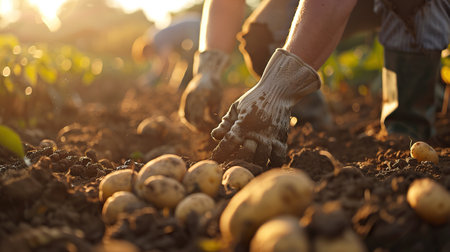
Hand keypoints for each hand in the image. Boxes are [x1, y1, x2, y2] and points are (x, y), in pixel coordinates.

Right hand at [178, 50, 228, 131]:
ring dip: (191, 124)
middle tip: (204, 131)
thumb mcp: (218, 99)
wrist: (206, 73)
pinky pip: (183, 112)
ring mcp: (186, 97)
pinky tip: (195, 123)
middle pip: (191, 117)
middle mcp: (191, 97)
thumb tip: (215, 125)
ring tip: (198, 129)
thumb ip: (215, 112)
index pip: (198, 116)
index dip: (202, 125)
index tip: (207, 130)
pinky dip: (188, 119)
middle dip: (197, 126)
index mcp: (200, 97)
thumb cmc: (215, 87)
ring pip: (185, 115)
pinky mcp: (185, 98)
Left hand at [211, 49, 320, 166]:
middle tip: (231, 165)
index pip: (229, 143)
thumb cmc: (253, 99)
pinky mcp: (281, 138)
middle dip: (237, 161)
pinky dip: (273, 163)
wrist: (278, 90)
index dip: (220, 153)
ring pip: (262, 158)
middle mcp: (257, 131)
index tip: (215, 160)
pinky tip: (266, 165)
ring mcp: (271, 136)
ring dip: (254, 164)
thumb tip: (215, 136)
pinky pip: (279, 157)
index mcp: (243, 123)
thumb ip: (226, 123)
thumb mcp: (236, 108)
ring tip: (248, 167)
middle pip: (246, 154)